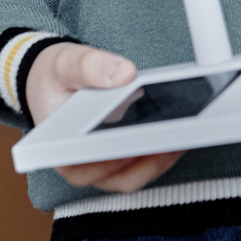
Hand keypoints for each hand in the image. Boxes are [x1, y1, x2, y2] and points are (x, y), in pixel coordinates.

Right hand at [25, 41, 184, 192]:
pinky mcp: (119, 159)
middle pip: (123, 177)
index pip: (94, 165)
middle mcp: (81, 168)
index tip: (150, 141)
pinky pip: (144, 163)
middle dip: (155, 158)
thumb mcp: (64, 64)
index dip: (124, 156)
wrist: (50, 81)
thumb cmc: (53, 78)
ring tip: (189, 131)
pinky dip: (163, 150)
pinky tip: (182, 128)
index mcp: (59, 151)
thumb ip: (88, 66)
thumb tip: (123, 75)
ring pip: (138, 174)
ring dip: (165, 156)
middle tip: (181, 134)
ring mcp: (102, 167)